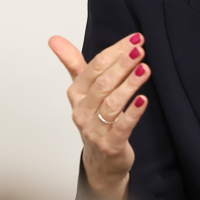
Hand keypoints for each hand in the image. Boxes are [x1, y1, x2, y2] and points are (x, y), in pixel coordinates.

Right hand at [48, 32, 150, 199]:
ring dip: (129, 84)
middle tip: (139, 50)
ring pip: (112, 103)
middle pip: (103, 84)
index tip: (134, 39)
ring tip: (145, 69)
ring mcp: (94, 129)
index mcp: (76, 94)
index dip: (115, 52)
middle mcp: (82, 111)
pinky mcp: (110, 144)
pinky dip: (133, 112)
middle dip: (122, 65)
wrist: (101, 160)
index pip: (94, 68)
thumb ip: (73, 64)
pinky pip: (122, 126)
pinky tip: (144, 100)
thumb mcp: (83, 90)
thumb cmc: (94, 119)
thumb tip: (55, 39)